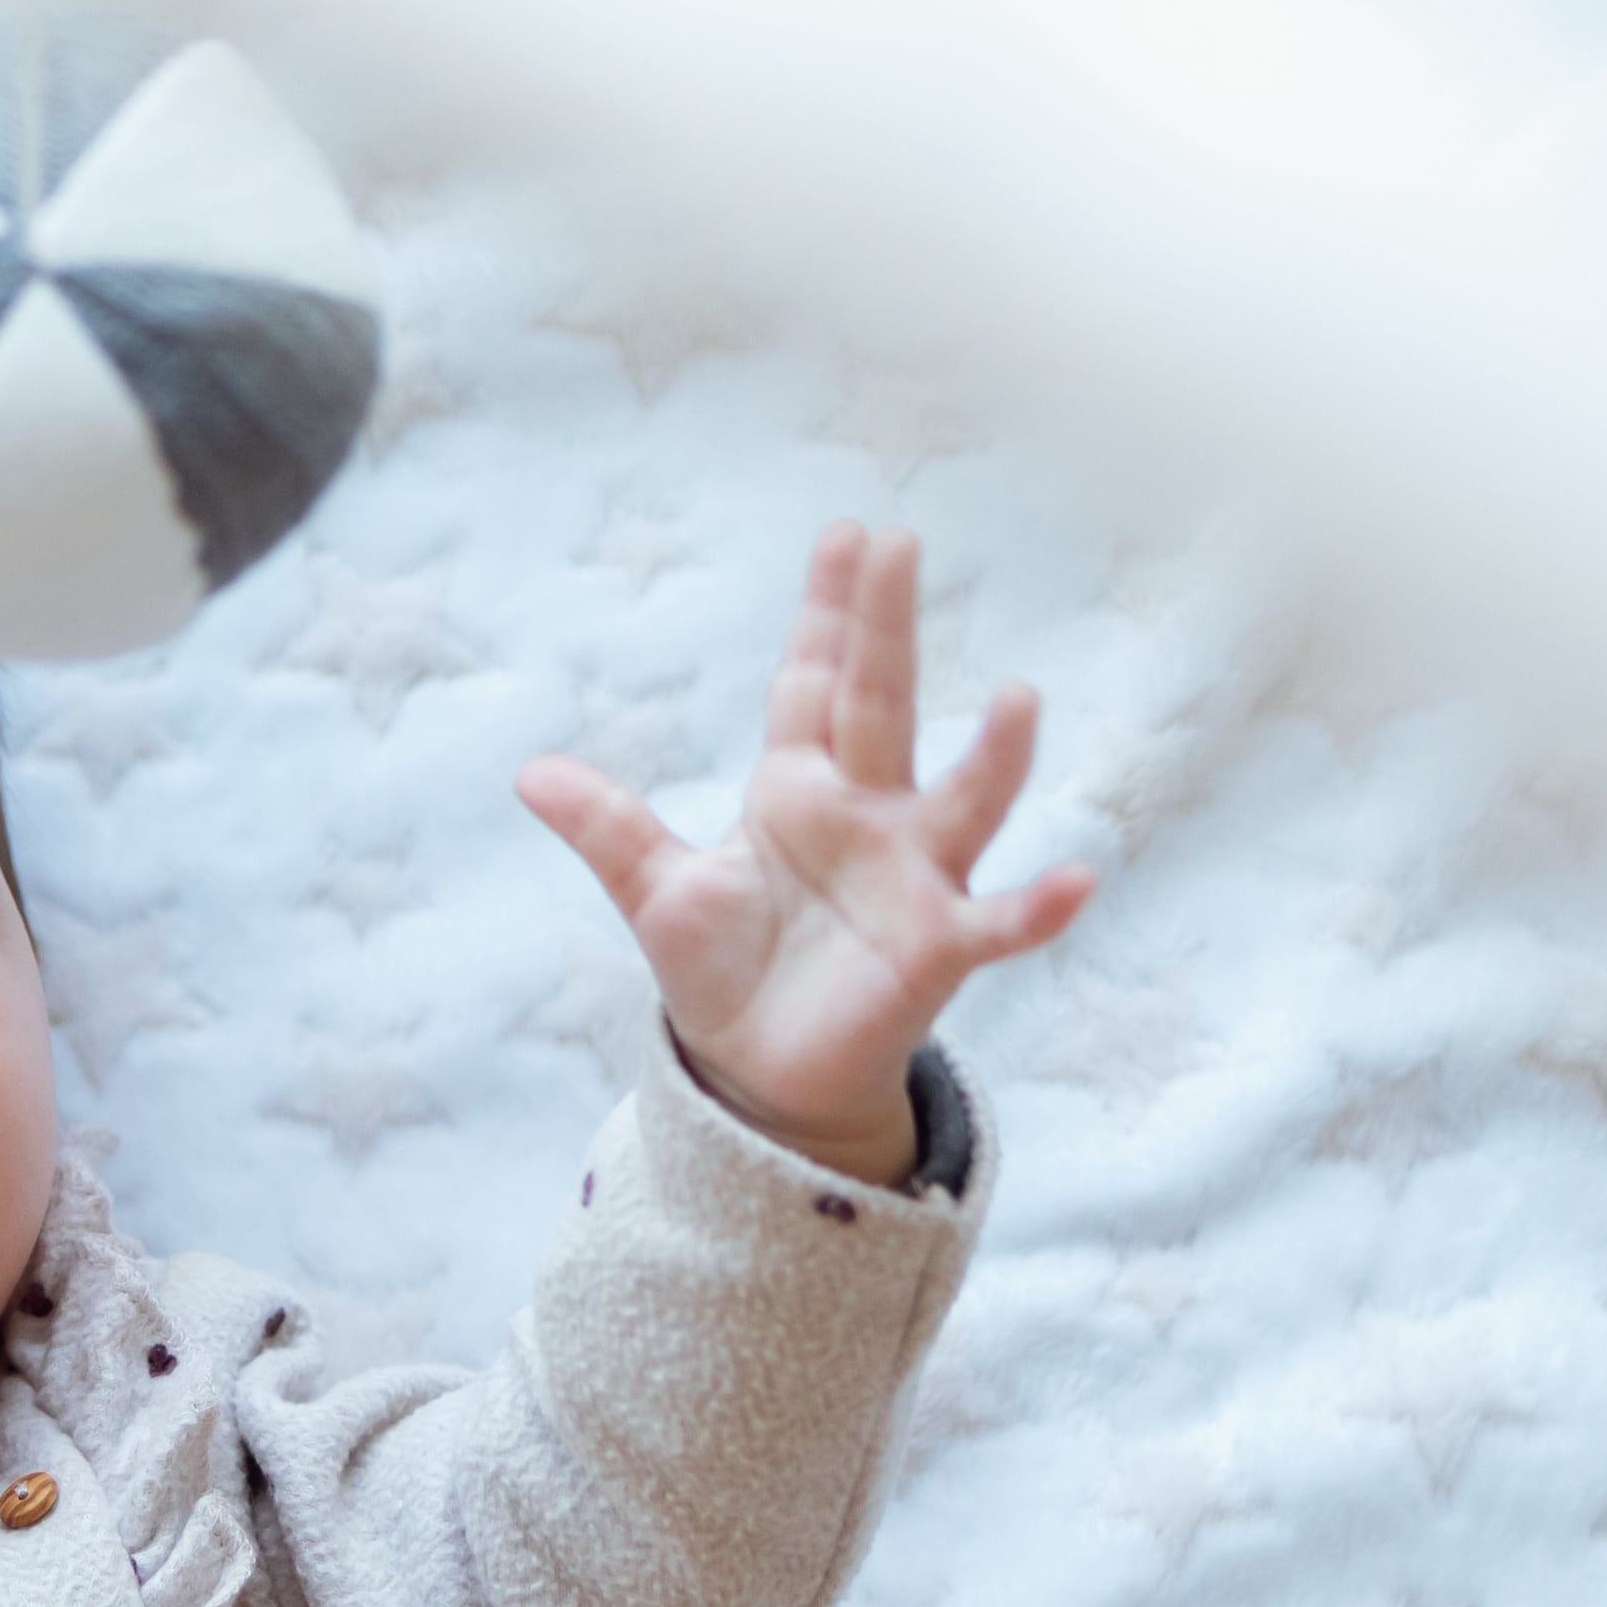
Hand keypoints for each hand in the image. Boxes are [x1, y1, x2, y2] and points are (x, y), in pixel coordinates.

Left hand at [514, 524, 1092, 1185]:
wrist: (762, 1070)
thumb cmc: (725, 969)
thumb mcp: (658, 893)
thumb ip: (608, 829)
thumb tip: (530, 773)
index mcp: (799, 790)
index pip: (813, 683)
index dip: (828, 614)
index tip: (847, 535)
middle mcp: (868, 817)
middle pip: (880, 709)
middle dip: (886, 632)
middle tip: (900, 546)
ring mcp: (912, 879)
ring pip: (961, 803)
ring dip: (991, 757)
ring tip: (1016, 697)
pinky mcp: (937, 950)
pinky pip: (998, 924)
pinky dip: (1038, 907)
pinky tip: (1077, 879)